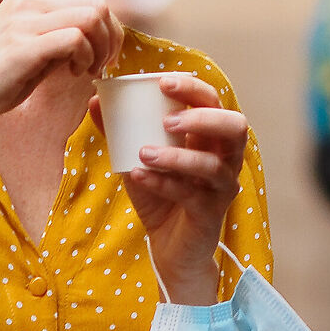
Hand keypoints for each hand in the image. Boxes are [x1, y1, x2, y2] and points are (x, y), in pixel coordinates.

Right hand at [0, 0, 119, 147]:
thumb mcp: (29, 50)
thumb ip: (57, 37)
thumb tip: (94, 36)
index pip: (89, 0)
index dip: (109, 30)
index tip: (105, 57)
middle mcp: (24, 2)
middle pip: (97, 4)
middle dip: (112, 38)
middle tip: (103, 66)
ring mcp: (21, 22)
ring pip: (91, 17)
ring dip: (101, 48)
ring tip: (88, 71)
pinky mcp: (21, 46)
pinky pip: (75, 38)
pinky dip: (86, 58)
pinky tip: (74, 74)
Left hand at [90, 74, 243, 304]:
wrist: (168, 247)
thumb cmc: (160, 197)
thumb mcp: (136, 159)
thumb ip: (120, 131)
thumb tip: (94, 100)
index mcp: (210, 138)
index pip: (214, 103)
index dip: (195, 89)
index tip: (163, 82)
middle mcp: (224, 159)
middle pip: (235, 127)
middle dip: (203, 117)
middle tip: (166, 120)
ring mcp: (221, 187)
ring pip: (214, 164)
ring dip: (179, 156)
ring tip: (144, 153)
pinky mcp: (211, 213)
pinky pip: (191, 195)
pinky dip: (163, 183)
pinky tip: (138, 176)